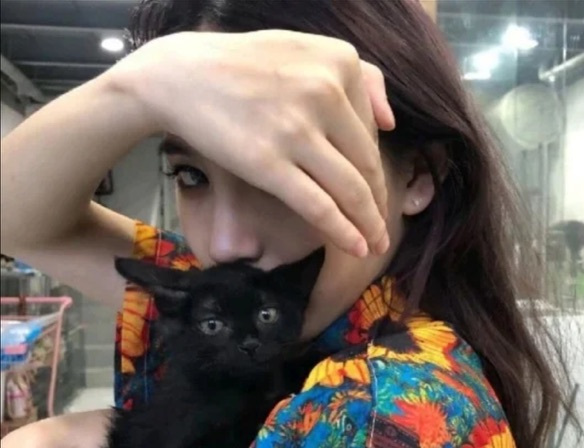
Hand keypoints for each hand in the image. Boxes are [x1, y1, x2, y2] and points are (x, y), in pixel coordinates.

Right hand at [112, 30, 394, 257]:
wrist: (179, 75)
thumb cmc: (240, 66)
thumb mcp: (303, 50)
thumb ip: (356, 76)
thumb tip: (391, 121)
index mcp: (339, 62)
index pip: (370, 131)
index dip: (374, 168)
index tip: (373, 190)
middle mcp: (325, 92)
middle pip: (366, 163)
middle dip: (378, 202)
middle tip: (382, 228)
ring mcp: (297, 129)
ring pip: (350, 189)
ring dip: (369, 225)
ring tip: (376, 245)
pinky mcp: (269, 163)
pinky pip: (319, 205)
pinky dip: (343, 231)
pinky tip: (356, 248)